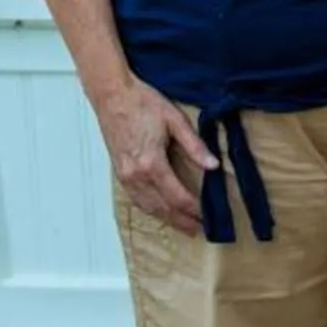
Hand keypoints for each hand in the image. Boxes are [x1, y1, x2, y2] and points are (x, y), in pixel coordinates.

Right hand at [95, 79, 213, 236]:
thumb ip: (195, 146)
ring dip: (166, 218)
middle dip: (181, 220)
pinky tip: (160, 211)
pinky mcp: (119, 172)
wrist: (112, 95)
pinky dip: (150, 209)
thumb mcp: (175, 120)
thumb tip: (214, 166)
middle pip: (161, 206)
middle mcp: (135, 174)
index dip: (193, 208)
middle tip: (199, 230)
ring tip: (184, 226)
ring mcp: (125, 175)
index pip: (177, 195)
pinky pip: (136, 198)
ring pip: (147, 206)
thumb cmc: (143, 103)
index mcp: (151, 163)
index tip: (208, 216)